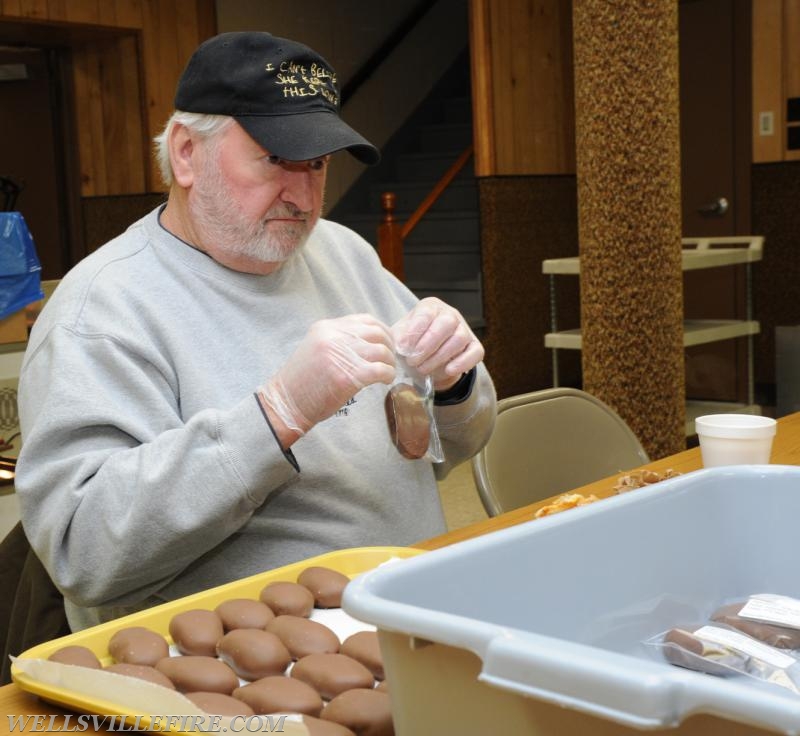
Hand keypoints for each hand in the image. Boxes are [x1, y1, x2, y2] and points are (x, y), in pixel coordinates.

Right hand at [260, 314, 394, 435]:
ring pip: (382, 351)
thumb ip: (339, 340)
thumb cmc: (303, 380)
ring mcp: (342, 355)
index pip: (365, 320)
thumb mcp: (317, 348)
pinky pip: (381, 369)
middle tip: (390, 360)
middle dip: (389, 346)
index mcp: (327, 327)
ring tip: (387, 372)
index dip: (382, 331)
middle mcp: (334, 336)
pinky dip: (388, 375)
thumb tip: (370, 340)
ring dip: (390, 362)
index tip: (386, 343)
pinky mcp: (349, 376)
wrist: (287, 402)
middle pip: (377, 333)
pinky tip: (385, 381)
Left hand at [392, 297, 483, 390]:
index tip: (403, 348)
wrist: (425, 357)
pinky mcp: (474, 346)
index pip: (426, 313)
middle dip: (427, 345)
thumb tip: (401, 345)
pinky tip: (448, 370)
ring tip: (423, 369)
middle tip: (412, 361)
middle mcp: (450, 314)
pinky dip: (463, 362)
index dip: (415, 331)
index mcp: (431, 307)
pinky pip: (475, 352)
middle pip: (446, 323)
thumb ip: (398, 338)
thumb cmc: (412, 343)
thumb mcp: (400, 336)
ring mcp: (464, 329)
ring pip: (459, 338)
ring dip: (440, 357)